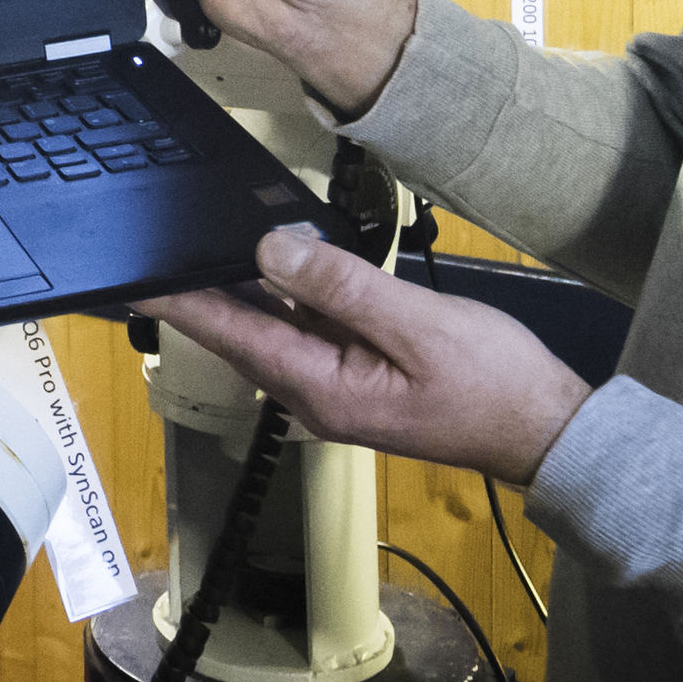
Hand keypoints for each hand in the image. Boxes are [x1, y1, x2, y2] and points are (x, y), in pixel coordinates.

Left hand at [140, 230, 590, 485]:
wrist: (547, 431)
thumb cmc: (494, 384)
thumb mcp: (417, 324)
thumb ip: (341, 287)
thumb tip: (272, 250)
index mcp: (322, 387)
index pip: (233, 334)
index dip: (181, 303)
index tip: (135, 279)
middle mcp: (316, 396)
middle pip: (243, 334)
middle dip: (198, 295)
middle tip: (157, 252)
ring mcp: (337, 391)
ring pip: (274, 332)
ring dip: (240, 293)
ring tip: (202, 250)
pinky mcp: (359, 380)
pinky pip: (307, 334)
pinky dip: (287, 300)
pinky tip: (281, 268)